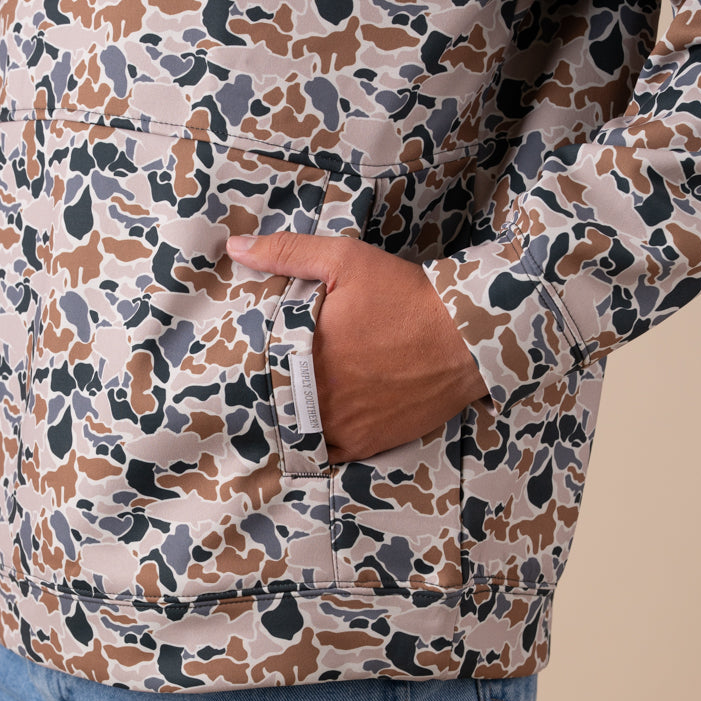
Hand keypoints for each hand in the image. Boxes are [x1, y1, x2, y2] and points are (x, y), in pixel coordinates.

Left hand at [226, 233, 488, 462]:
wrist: (465, 339)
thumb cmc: (404, 297)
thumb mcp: (345, 260)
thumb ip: (287, 253)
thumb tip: (235, 247)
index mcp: (303, 357)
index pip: (257, 369)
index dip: (251, 365)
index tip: (243, 360)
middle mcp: (317, 399)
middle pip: (276, 402)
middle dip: (270, 392)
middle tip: (264, 383)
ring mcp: (341, 426)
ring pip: (298, 431)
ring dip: (292, 419)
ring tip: (289, 404)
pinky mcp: (366, 444)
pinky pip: (327, 453)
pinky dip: (319, 443)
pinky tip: (317, 426)